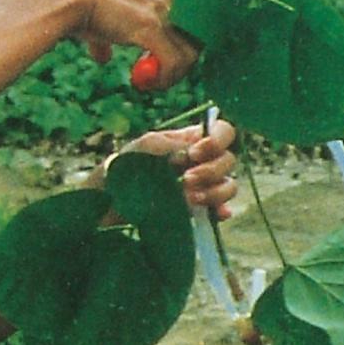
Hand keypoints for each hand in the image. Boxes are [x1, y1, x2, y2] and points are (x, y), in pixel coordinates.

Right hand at [55, 0, 197, 86]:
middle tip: (161, 78)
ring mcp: (160, 11)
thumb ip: (108, 38)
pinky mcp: (150, 27)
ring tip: (153, 83)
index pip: (190, 22)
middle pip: (196, 38)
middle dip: (182, 64)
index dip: (182, 46)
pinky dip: (165, 79)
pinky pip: (172, 62)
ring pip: (188, 54)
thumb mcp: (101, 21)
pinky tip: (148, 83)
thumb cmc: (78, 7)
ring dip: (174, 76)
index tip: (163, 62)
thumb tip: (103, 57)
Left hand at [114, 118, 238, 218]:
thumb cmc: (130, 163)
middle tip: (186, 180)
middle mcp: (205, 161)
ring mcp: (205, 186)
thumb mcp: (147, 145)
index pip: (223, 131)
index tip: (194, 154)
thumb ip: (172, 146)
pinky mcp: (201, 209)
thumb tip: (191, 156)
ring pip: (229, 186)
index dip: (217, 141)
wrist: (114, 196)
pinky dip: (219, 210)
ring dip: (214, 192)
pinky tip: (211, 213)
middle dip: (211, 171)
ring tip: (190, 199)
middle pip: (229, 160)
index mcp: (194, 140)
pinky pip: (221, 209)